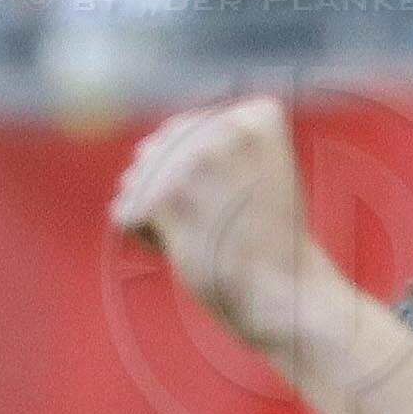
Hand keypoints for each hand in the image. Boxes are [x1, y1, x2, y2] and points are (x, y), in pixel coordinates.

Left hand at [109, 96, 322, 354]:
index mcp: (256, 116)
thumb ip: (219, 141)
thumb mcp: (263, 170)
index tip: (246, 199)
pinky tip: (191, 250)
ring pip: (136, 180)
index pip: (185, 131)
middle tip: (228, 223)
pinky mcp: (166, 200)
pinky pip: (124, 213)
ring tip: (210, 236)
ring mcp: (193, 164)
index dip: (206, 172)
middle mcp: (224, 129)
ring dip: (162, 215)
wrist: (287, 296)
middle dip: (176, 192)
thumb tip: (144, 148)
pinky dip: (149, 240)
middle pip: (157, 151)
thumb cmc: (272, 241)